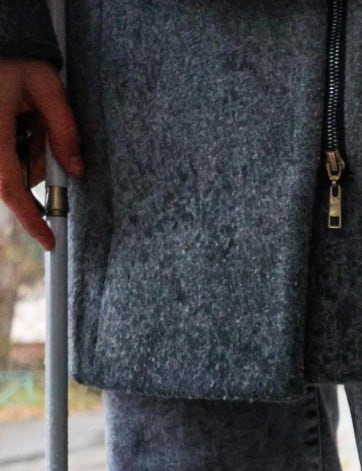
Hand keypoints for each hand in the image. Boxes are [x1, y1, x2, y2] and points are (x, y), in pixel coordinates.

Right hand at [0, 59, 81, 250]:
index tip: (50, 241)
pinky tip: (19, 120)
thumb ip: (64, 129)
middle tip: (40, 129)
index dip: (30, 218)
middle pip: (12, 179)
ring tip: (27, 115)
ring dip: (28, 153)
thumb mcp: (47, 87)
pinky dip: (19, 147)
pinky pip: (5, 159)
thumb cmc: (16, 60)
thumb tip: (76, 171)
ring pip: (10, 169)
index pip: (10, 186)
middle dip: (37, 165)